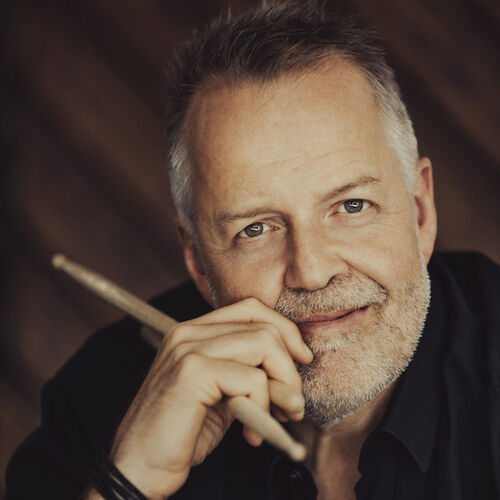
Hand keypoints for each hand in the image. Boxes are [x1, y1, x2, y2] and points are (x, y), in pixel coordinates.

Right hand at [107, 297, 312, 498]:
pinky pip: (252, 378)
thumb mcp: (222, 394)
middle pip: (264, 325)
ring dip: (283, 386)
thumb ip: (249, 372)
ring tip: (277, 418)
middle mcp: (189, 332)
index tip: (301, 361)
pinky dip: (262, 407)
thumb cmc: (181, 433)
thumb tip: (292, 365)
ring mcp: (188, 349)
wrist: (138, 469)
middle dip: (290, 366)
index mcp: (195, 332)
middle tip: (291, 403)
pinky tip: (250, 434)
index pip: (252, 309)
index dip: (285, 331)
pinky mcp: (191, 373)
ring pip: (264, 345)